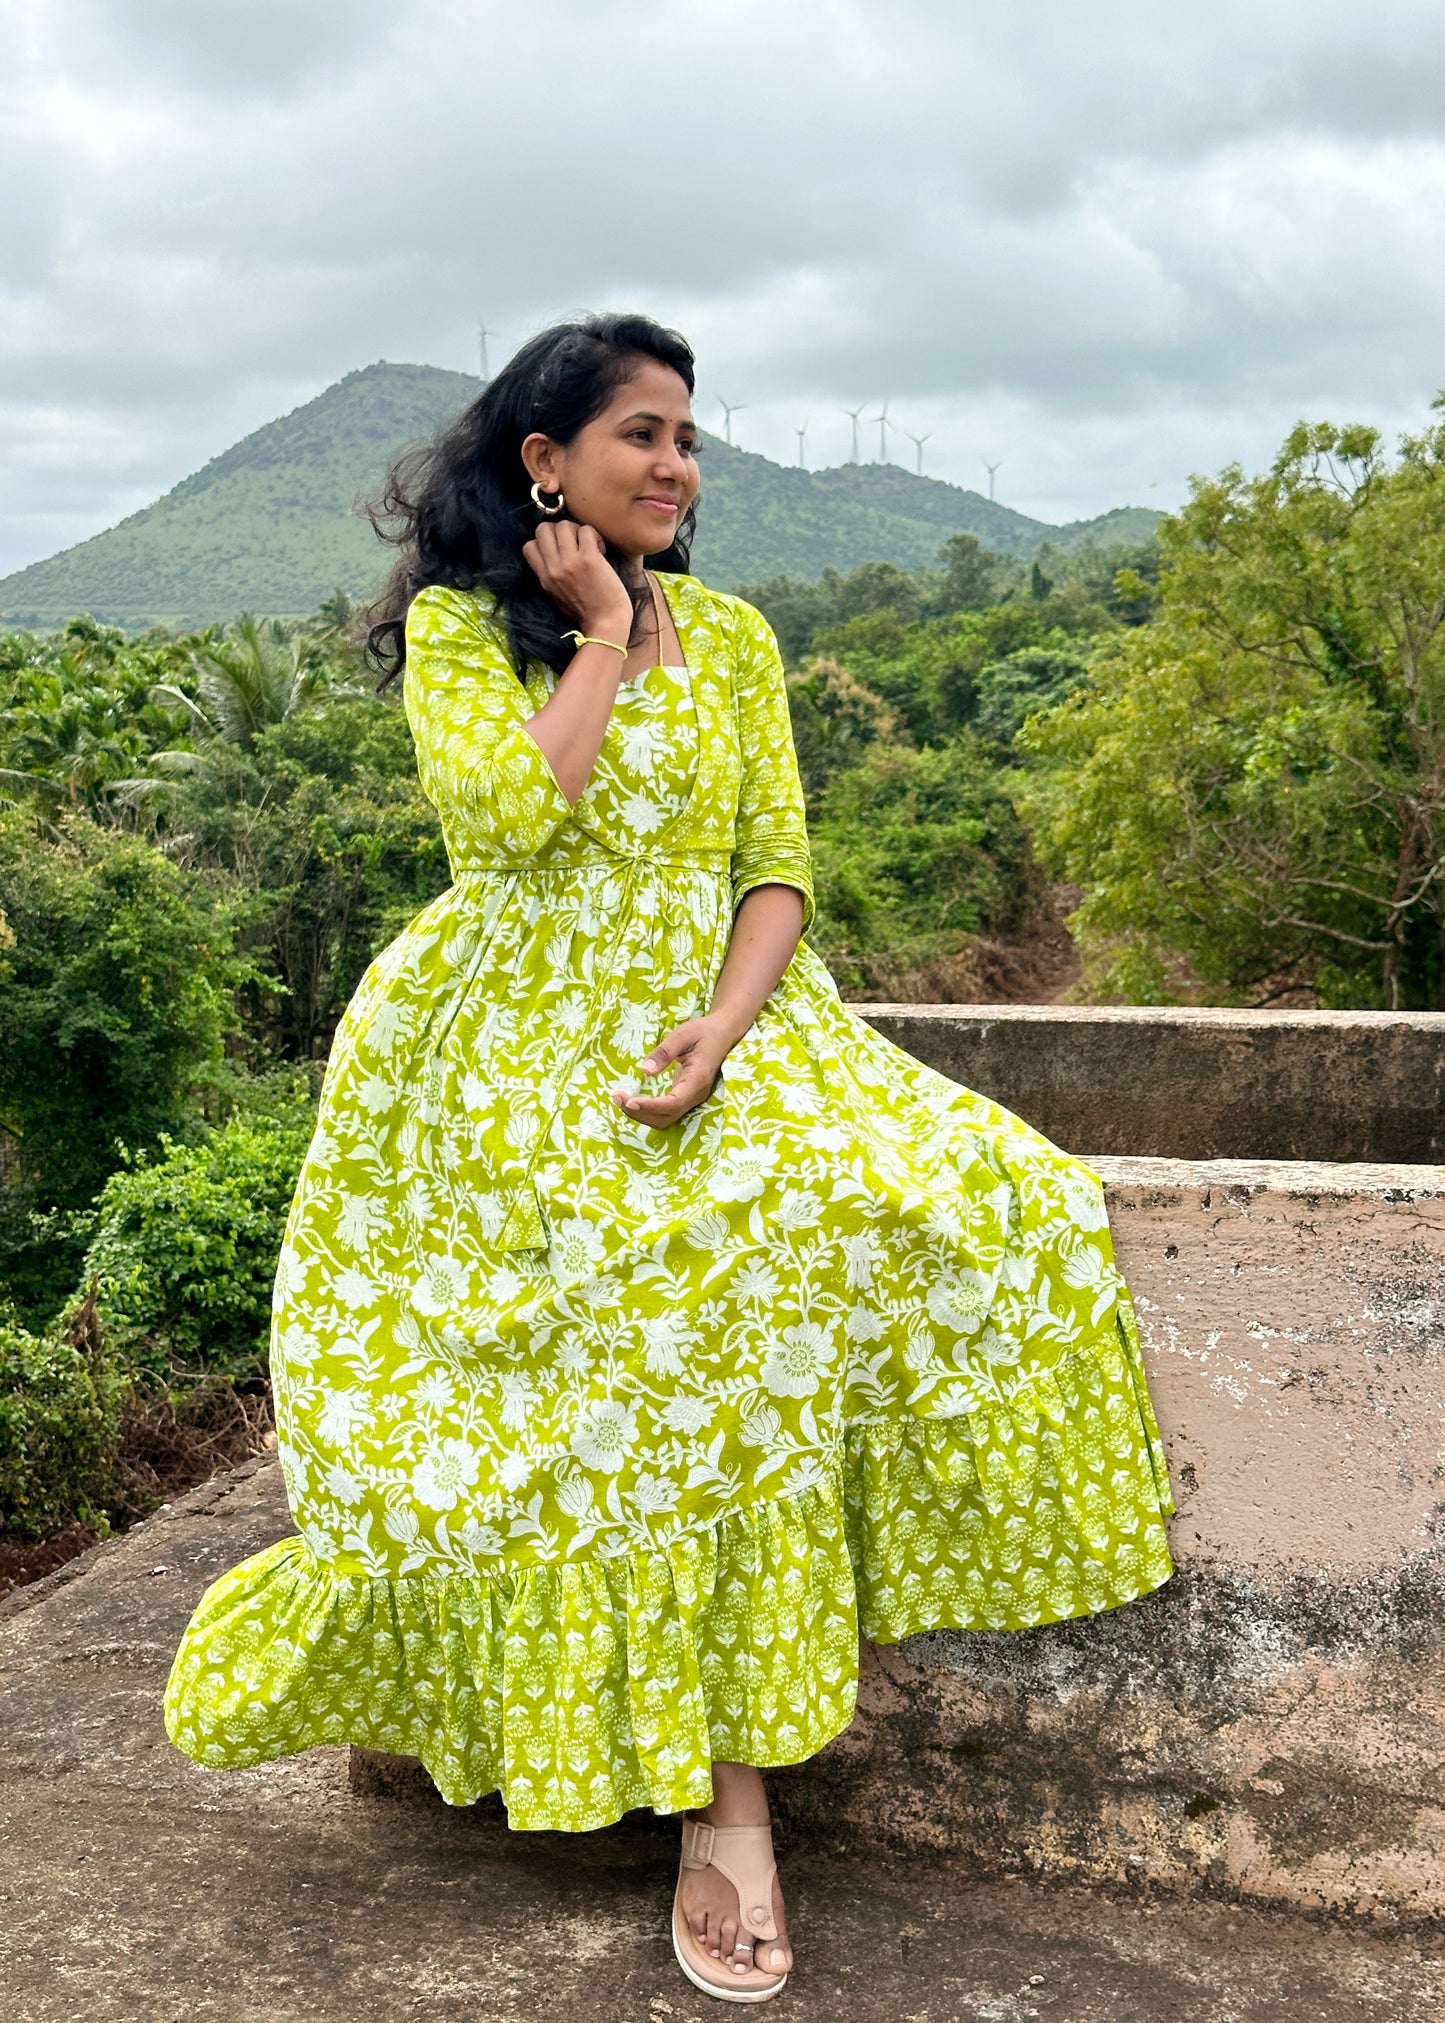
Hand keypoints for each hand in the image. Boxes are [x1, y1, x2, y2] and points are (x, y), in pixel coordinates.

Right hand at [522, 519, 632, 640]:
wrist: (605, 624)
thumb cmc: (586, 613)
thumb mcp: (557, 595)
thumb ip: (551, 575)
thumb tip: (552, 555)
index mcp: (544, 578)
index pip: (529, 546)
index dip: (545, 541)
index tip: (560, 550)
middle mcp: (553, 568)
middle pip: (542, 529)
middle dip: (559, 530)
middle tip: (575, 543)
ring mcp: (570, 562)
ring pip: (564, 525)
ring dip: (579, 531)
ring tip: (590, 546)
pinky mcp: (590, 559)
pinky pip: (586, 530)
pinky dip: (595, 536)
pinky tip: (601, 551)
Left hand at [612, 1016, 734, 1129]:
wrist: (723, 1034)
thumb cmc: (704, 1031)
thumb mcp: (683, 1034)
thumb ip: (664, 1052)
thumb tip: (644, 1070)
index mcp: (698, 1079)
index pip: (673, 1102)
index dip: (650, 1106)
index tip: (629, 1101)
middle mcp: (696, 1095)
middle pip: (666, 1117)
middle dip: (640, 1112)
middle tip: (617, 1096)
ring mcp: (692, 1099)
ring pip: (665, 1119)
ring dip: (641, 1115)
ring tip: (620, 1099)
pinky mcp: (685, 1098)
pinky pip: (665, 1113)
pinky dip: (647, 1112)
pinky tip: (632, 1101)